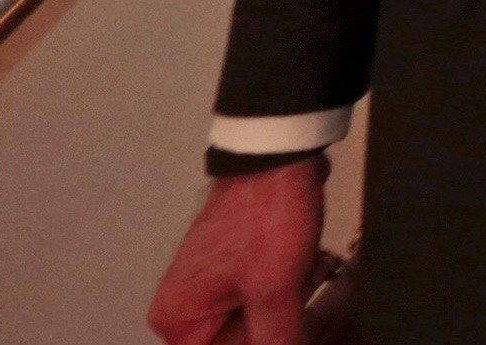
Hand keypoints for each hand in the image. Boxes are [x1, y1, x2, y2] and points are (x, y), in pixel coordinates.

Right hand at [144, 153, 326, 344]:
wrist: (279, 159)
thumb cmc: (264, 216)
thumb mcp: (274, 291)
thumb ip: (275, 340)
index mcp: (176, 318)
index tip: (281, 328)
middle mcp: (184, 305)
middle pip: (240, 342)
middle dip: (279, 320)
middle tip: (296, 287)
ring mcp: (210, 284)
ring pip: (260, 318)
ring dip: (292, 299)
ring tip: (306, 267)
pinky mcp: (236, 266)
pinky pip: (267, 294)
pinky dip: (292, 282)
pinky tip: (309, 261)